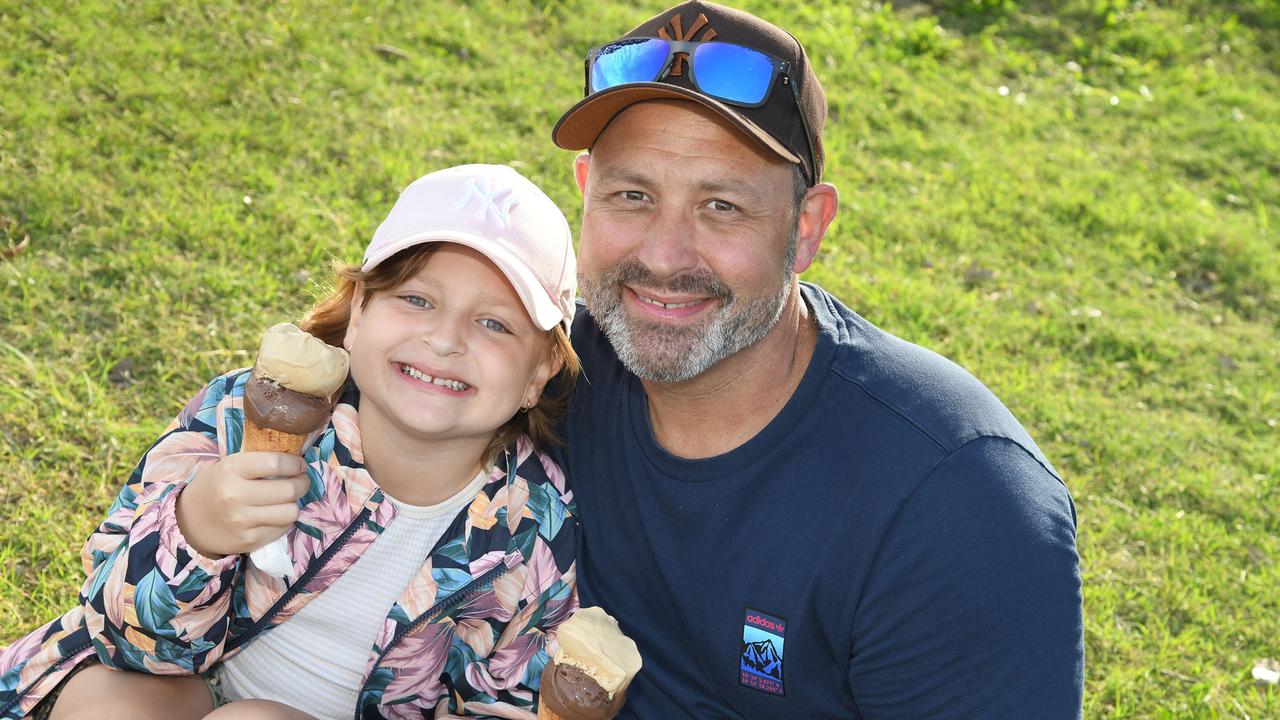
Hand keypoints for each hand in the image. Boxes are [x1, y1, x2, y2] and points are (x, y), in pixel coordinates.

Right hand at [176, 452, 309, 558]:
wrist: (189, 522)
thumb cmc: (215, 487)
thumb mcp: (229, 465)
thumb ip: (258, 461)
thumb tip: (296, 459)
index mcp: (231, 470)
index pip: (275, 463)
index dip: (294, 463)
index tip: (300, 464)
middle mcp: (235, 496)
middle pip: (288, 490)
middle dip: (302, 483)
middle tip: (301, 481)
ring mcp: (242, 521)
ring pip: (290, 512)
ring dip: (294, 504)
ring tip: (289, 499)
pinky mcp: (249, 541)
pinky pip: (282, 529)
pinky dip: (284, 520)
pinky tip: (276, 514)